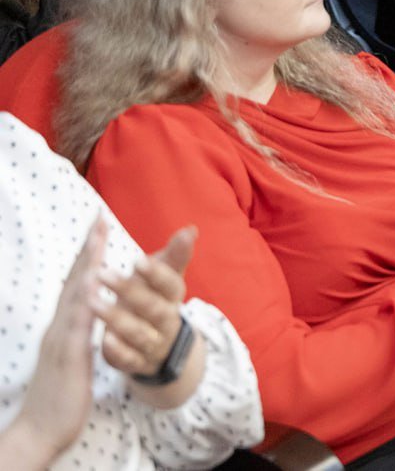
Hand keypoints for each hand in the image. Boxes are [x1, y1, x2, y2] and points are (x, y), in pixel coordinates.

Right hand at [2, 217, 105, 467]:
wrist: (40, 430)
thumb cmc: (59, 395)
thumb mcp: (72, 357)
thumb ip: (76, 334)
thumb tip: (85, 314)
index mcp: (64, 327)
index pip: (76, 284)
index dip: (88, 257)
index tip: (99, 228)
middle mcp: (59, 327)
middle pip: (73, 281)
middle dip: (88, 249)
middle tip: (99, 219)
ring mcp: (61, 339)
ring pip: (74, 295)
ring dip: (87, 265)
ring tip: (98, 237)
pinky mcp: (67, 356)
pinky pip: (76, 324)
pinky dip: (84, 301)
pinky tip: (94, 283)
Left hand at [92, 226, 193, 380]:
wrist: (162, 346)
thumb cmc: (156, 299)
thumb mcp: (166, 278)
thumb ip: (175, 255)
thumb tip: (191, 229)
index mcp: (173, 297)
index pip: (170, 284)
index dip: (156, 274)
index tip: (137, 260)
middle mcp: (166, 320)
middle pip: (153, 308)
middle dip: (129, 292)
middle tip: (102, 273)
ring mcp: (152, 343)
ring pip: (139, 333)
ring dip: (116, 319)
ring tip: (92, 302)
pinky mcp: (136, 362)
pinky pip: (129, 359)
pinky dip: (118, 351)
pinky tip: (103, 339)